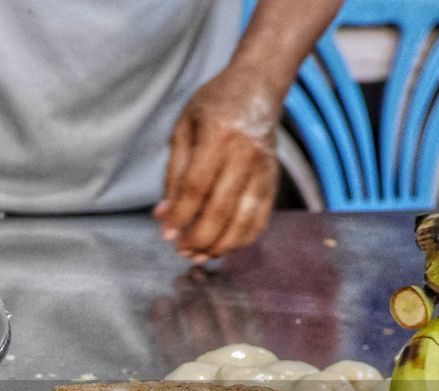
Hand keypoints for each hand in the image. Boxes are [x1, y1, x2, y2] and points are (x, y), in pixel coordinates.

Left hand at [154, 67, 281, 262]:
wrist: (258, 86)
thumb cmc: (215, 104)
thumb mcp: (183, 129)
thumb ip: (174, 173)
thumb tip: (165, 214)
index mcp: (218, 135)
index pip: (197, 186)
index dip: (180, 215)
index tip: (166, 234)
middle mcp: (245, 153)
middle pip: (222, 208)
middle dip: (199, 237)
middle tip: (182, 251)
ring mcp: (264, 168)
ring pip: (245, 219)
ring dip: (221, 245)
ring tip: (199, 255)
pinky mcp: (274, 180)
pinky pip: (261, 218)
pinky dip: (243, 238)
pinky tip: (224, 246)